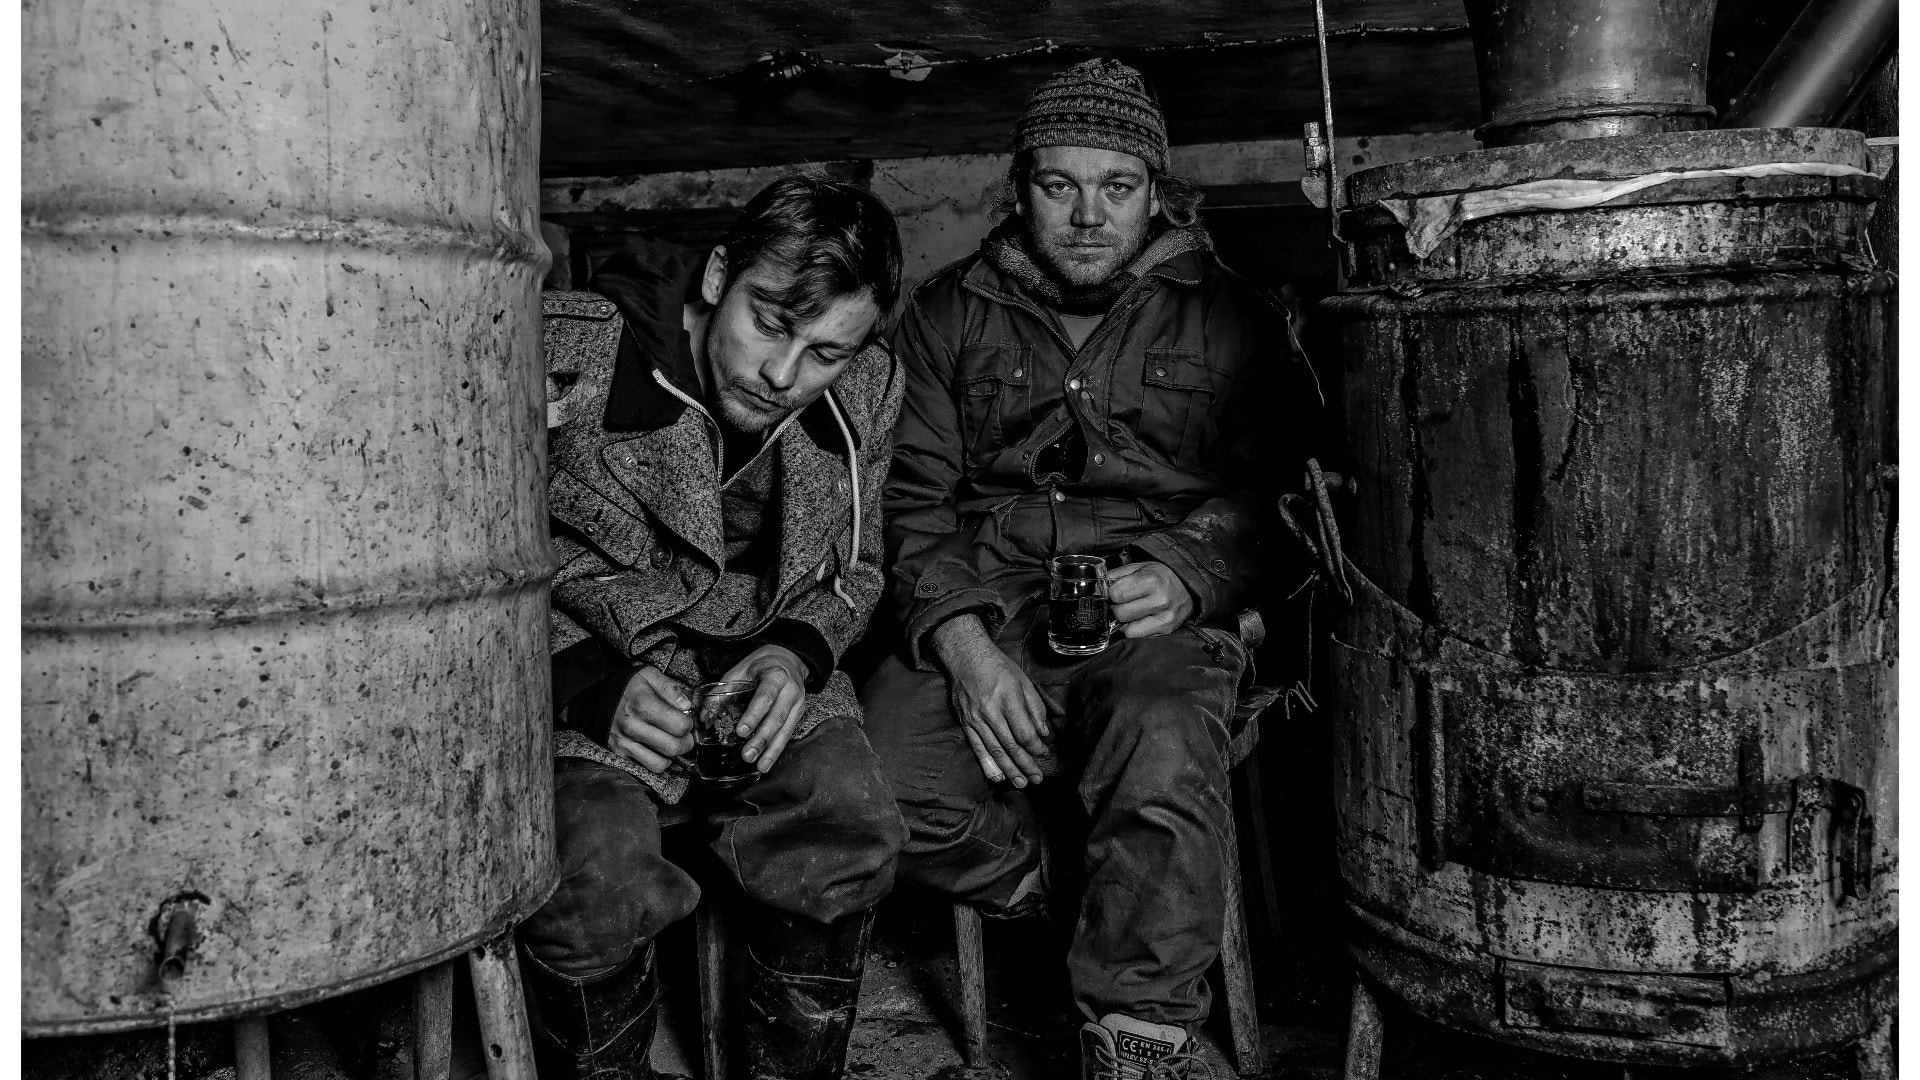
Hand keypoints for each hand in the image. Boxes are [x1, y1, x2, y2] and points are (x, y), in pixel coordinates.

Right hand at [609, 666, 696, 774]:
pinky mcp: (619, 753)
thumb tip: (687, 706)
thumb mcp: (649, 675)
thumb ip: (670, 689)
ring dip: (671, 755)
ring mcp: (625, 742)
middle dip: (686, 742)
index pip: (679, 725)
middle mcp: (633, 726)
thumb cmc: (626, 686)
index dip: (689, 724)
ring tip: (670, 742)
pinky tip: (657, 748)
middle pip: (673, 747)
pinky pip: (647, 767)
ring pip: (661, 763)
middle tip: (684, 734)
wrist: (595, 696)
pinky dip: (657, 761)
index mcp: (643, 704)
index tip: (686, 719)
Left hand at [717, 645, 809, 773]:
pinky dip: (777, 750)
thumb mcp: (742, 669)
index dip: (754, 715)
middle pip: (777, 717)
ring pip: (785, 730)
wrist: (789, 659)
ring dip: (771, 750)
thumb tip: (705, 716)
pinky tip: (767, 763)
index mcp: (776, 675)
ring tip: (759, 766)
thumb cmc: (761, 664)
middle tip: (747, 755)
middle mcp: (790, 691)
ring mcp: (797, 704)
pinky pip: (788, 734)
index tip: (741, 731)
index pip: (765, 697)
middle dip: (762, 739)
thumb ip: (724, 690)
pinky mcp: (798, 714)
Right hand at [932, 615, 1049, 787]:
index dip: (1036, 747)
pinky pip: (977, 748)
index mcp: (1008, 698)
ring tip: (1021, 784)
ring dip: (1009, 770)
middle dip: (1026, 765)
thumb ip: (1035, 708)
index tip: (1044, 754)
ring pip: (994, 750)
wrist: (965, 656)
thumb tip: (1043, 734)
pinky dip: (987, 765)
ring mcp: (975, 719)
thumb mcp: (1023, 680)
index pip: (1024, 732)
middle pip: (1010, 745)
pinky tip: (997, 777)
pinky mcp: (965, 723)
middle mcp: (990, 711)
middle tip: (1037, 779)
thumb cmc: (998, 666)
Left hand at [1107, 561, 1195, 638]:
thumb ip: (1117, 575)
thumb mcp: (1140, 567)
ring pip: (1126, 629)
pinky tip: (1140, 619)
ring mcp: (1164, 617)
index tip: (1117, 591)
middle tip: (1125, 602)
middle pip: (1120, 613)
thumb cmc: (1161, 576)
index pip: (1115, 594)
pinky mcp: (1166, 630)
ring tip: (1133, 610)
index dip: (1112, 593)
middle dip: (1118, 607)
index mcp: (1151, 580)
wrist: (1189, 587)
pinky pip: (1137, 636)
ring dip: (1125, 621)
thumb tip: (1098, 587)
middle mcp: (1160, 600)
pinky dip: (1134, 629)